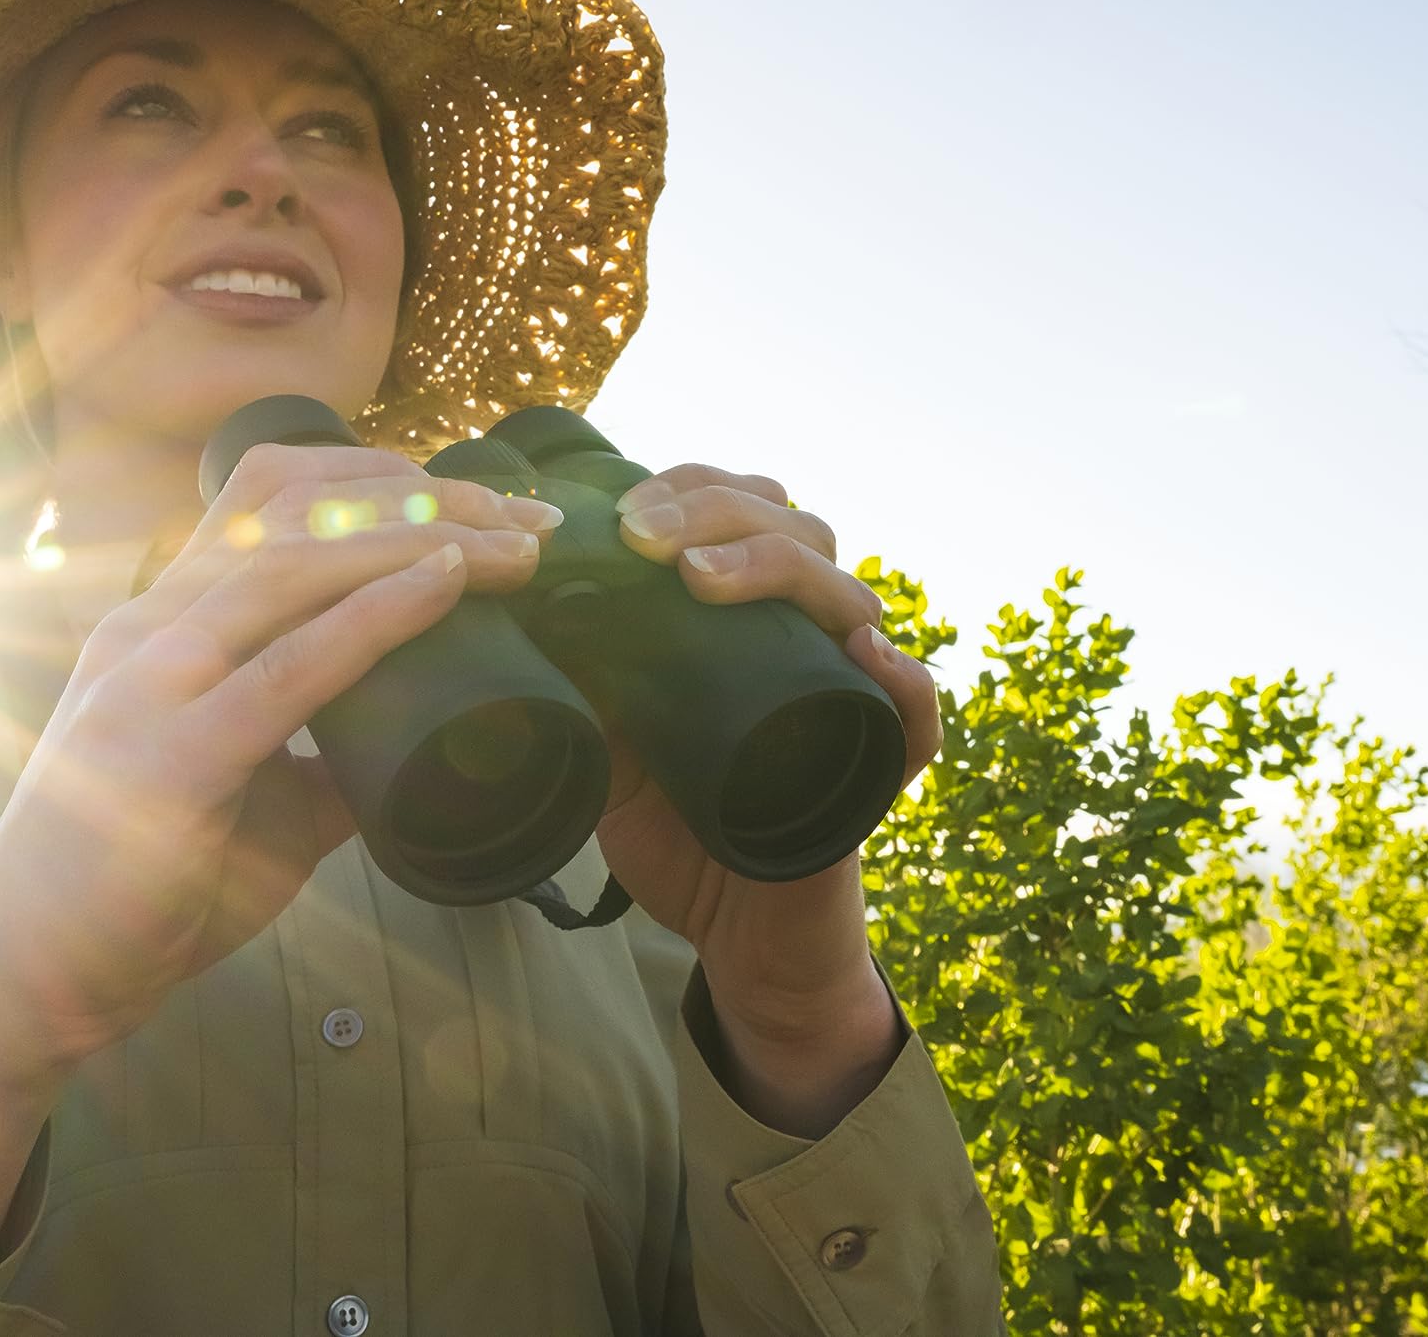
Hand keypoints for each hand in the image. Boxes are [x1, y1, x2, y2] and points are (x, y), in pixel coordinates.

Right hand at [0, 442, 561, 1076]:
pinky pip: (290, 666)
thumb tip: (419, 745)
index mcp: (160, 620)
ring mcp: (148, 681)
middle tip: (527, 516)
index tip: (483, 501)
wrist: (26, 984)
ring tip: (513, 548)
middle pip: (298, 505)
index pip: (272, 494)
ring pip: (298, 562)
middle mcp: (148, 625)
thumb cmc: (134, 889)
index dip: (384, 477)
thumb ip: (324, 761)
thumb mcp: (249, 799)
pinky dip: (378, 615)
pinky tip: (444, 585)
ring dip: (422, 538)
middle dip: (426, 494)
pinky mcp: (168, 755)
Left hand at [591, 463, 941, 1129]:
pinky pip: (917, 717)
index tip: (617, 513)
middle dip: (715, 513)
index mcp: (744, 618)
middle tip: (643, 536)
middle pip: (793, 530)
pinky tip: (864, 652)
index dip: (684, 490)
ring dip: (779, 569)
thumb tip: (510, 624)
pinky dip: (903, 680)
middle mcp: (804, 638)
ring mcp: (846, 697)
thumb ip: (578, 693)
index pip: (737, 512)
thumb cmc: (678, 831)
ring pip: (848, 597)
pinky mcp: (877, 770)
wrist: (735, 938)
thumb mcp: (607, 751)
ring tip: (703, 579)